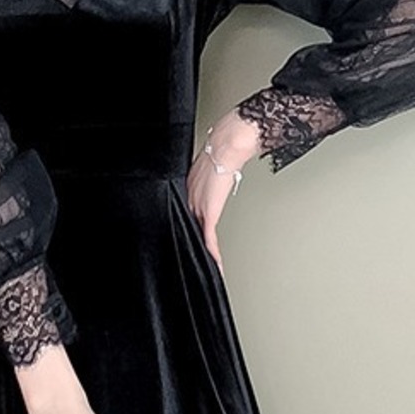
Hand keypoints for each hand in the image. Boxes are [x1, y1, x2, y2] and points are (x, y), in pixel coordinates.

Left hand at [187, 110, 260, 270]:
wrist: (225, 147)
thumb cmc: (223, 151)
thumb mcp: (214, 166)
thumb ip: (213, 177)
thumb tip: (222, 176)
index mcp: (189, 190)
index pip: (189, 215)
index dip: (192, 228)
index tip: (196, 240)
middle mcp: (190, 200)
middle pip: (191, 228)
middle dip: (196, 244)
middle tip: (204, 259)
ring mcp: (197, 207)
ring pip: (199, 236)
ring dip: (207, 252)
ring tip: (212, 266)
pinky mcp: (208, 213)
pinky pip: (209, 238)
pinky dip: (213, 252)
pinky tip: (216, 263)